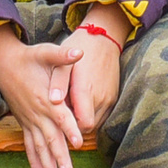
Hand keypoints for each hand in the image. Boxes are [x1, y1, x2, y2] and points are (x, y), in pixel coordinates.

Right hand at [0, 25, 83, 167]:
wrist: (4, 63)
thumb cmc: (29, 57)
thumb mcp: (46, 52)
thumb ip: (63, 55)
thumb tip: (80, 52)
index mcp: (46, 98)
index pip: (60, 116)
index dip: (69, 128)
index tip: (78, 143)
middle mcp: (37, 113)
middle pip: (50, 138)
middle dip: (59, 157)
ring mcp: (30, 120)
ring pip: (39, 148)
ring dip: (47, 166)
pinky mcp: (24, 123)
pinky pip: (28, 146)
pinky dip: (34, 162)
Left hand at [64, 13, 126, 133]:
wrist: (103, 39)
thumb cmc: (79, 50)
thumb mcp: (63, 63)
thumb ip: (58, 82)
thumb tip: (52, 102)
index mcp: (86, 89)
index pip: (82, 125)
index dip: (71, 127)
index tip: (61, 119)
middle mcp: (101, 97)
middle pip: (88, 126)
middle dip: (75, 124)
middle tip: (64, 111)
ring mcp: (110, 99)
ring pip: (96, 122)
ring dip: (84, 119)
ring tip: (72, 105)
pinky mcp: (114, 98)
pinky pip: (102, 115)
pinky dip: (92, 113)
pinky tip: (82, 102)